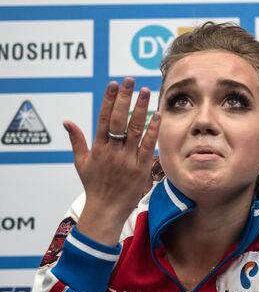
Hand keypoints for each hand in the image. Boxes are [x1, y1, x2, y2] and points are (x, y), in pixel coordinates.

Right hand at [64, 77, 159, 245]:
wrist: (106, 210)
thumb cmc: (94, 186)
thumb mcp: (81, 163)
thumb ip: (76, 140)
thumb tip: (67, 122)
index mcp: (98, 148)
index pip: (103, 119)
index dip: (109, 100)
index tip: (113, 84)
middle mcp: (112, 152)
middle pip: (119, 120)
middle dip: (125, 99)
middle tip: (130, 81)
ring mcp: (127, 160)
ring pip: (134, 130)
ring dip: (140, 109)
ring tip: (145, 92)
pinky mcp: (141, 168)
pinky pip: (148, 146)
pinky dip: (153, 130)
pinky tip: (157, 116)